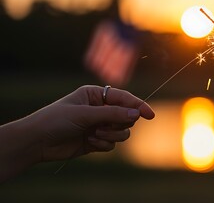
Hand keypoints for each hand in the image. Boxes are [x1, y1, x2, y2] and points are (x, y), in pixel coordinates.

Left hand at [32, 85, 154, 161]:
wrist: (37, 142)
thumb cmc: (57, 120)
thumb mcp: (85, 114)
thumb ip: (113, 114)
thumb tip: (136, 114)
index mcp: (96, 95)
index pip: (124, 98)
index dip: (138, 106)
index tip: (149, 115)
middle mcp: (100, 109)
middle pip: (126, 116)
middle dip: (119, 123)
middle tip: (105, 127)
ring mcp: (99, 125)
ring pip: (122, 131)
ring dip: (112, 135)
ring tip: (95, 136)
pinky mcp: (97, 140)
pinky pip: (113, 143)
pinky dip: (104, 144)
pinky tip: (89, 143)